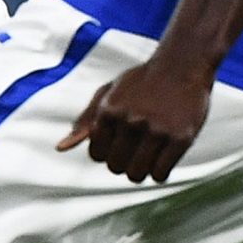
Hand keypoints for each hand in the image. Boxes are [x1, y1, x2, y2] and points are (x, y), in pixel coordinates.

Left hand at [57, 50, 214, 183]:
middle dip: (124, 162)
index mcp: (108, 110)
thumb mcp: (108, 93)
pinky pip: (160, 175)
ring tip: (149, 153)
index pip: (96, 154)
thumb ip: (85, 121)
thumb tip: (61, 148)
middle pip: (115, 167)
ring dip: (141, 170)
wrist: (181, 67)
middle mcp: (130, 121)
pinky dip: (160, 171)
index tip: (119, 140)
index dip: (107, 151)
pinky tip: (163, 155)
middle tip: (136, 147)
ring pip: (137, 175)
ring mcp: (156, 131)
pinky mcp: (180, 139)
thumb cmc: (141, 82)